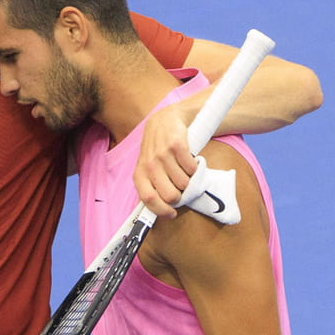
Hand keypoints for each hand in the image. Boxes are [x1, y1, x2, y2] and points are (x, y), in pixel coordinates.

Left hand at [133, 99, 200, 218]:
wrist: (165, 120)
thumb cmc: (157, 149)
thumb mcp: (148, 167)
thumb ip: (152, 187)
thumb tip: (160, 211)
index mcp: (140, 173)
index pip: (149, 199)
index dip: (162, 210)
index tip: (172, 214)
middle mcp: (149, 164)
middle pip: (170, 195)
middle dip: (180, 195)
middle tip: (182, 187)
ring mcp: (162, 154)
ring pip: (183, 183)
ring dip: (188, 179)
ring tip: (184, 170)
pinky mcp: (176, 145)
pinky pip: (191, 168)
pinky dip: (194, 168)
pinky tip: (189, 161)